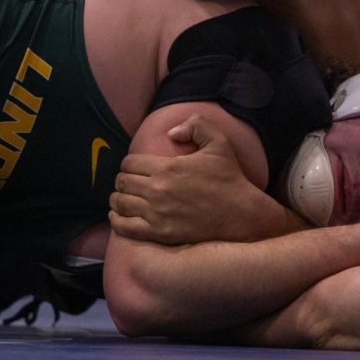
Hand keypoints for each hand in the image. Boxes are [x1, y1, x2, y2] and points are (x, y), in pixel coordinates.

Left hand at [109, 116, 289, 244]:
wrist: (241, 215)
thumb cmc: (229, 179)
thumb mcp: (219, 142)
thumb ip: (195, 125)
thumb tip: (171, 132)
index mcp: (167, 167)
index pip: (129, 163)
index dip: (129, 164)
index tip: (136, 168)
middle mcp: (157, 190)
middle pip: (121, 182)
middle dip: (123, 180)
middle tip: (130, 183)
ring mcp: (157, 214)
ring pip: (120, 203)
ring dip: (118, 199)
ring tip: (125, 198)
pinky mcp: (159, 233)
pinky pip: (125, 227)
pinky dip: (117, 220)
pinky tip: (120, 217)